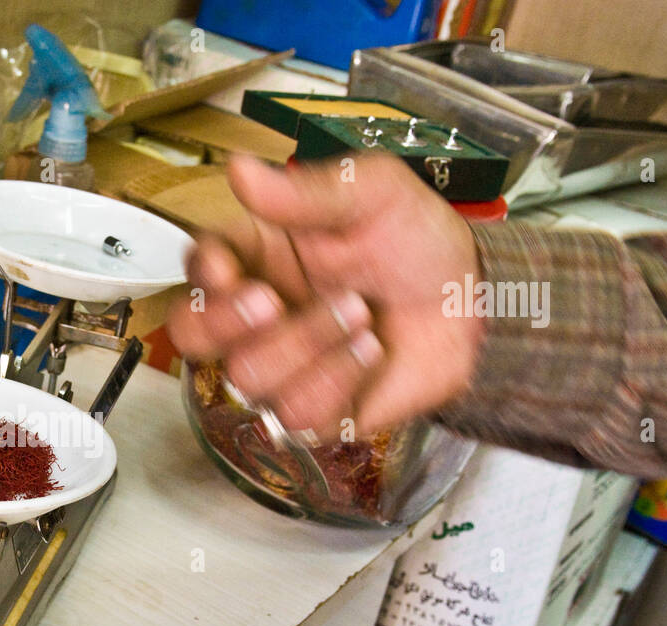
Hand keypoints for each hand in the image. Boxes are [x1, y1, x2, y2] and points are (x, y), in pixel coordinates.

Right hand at [167, 152, 484, 438]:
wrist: (476, 303)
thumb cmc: (418, 244)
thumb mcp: (372, 194)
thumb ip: (305, 192)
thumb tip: (240, 170)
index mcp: (255, 256)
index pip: (195, 270)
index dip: (200, 277)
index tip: (227, 270)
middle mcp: (255, 316)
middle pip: (191, 335)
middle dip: (225, 322)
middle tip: (272, 303)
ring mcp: (280, 368)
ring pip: (249, 376)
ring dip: (309, 343)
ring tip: (360, 313)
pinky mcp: (312, 412)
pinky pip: (296, 414)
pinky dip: (339, 381)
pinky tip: (371, 353)